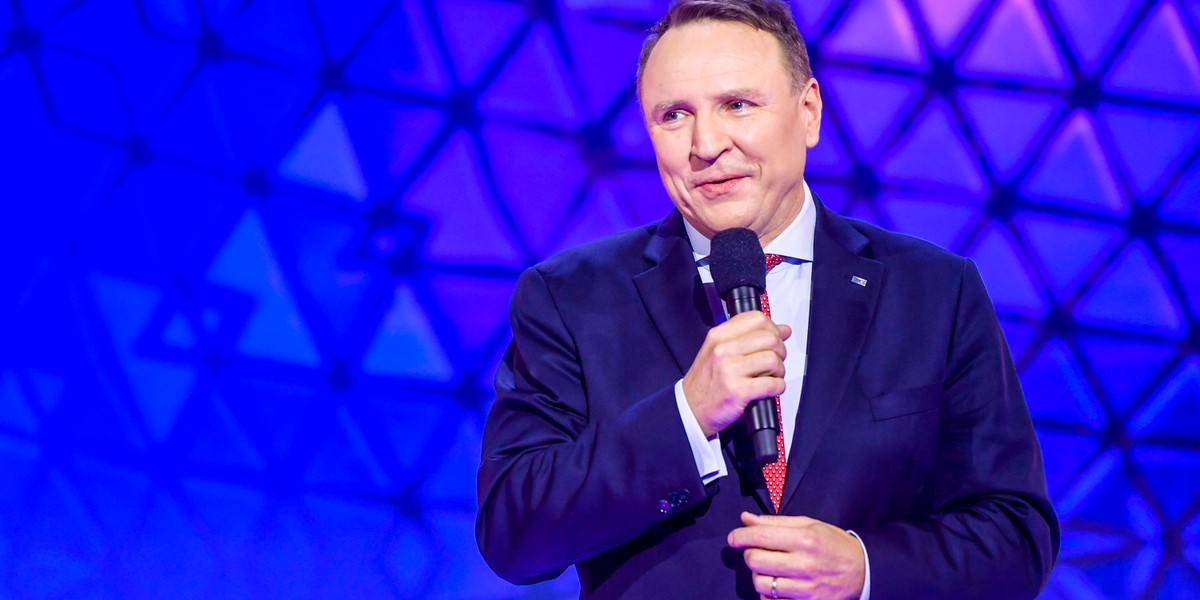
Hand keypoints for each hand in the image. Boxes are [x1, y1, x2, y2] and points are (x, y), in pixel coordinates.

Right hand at [683, 311, 791, 436]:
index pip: (757, 318)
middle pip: (770, 339)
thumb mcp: (719, 351)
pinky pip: (772, 384)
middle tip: (773, 362)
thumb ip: (749, 337)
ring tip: (770, 377)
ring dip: (779, 371)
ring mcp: (729, 370)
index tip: (772, 340)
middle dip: (779, 351)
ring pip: (773, 360)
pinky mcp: (738, 391)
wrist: (690, 408)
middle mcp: (723, 350)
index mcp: (719, 336)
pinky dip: (778, 387)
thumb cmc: (707, 381)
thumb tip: (783, 330)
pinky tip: (769, 389)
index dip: (772, 329)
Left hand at [727, 512, 864, 599]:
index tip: (734, 537)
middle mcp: (803, 564)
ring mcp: (805, 588)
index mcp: (804, 539)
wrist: (862, 570)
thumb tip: (746, 519)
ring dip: (758, 575)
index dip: (739, 536)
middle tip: (756, 551)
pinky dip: (768, 594)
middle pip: (754, 560)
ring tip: (769, 568)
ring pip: (760, 583)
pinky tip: (776, 585)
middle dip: (749, 554)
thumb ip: (775, 522)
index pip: (759, 537)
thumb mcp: (809, 524)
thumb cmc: (833, 543)